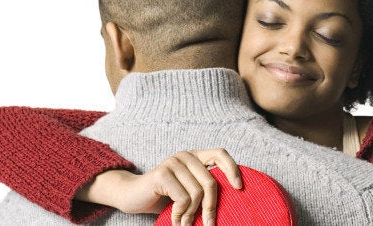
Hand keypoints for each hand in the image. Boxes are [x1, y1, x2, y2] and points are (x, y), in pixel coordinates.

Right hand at [76, 148, 241, 225]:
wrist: (132, 196)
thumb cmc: (164, 196)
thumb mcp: (188, 190)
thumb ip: (204, 188)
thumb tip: (233, 196)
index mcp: (195, 156)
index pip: (221, 154)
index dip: (233, 170)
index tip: (239, 188)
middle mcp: (185, 155)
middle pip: (211, 181)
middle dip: (211, 207)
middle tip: (209, 225)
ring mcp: (173, 162)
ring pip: (197, 193)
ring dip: (192, 214)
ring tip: (184, 224)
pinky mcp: (162, 174)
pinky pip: (182, 198)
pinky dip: (180, 214)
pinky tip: (175, 220)